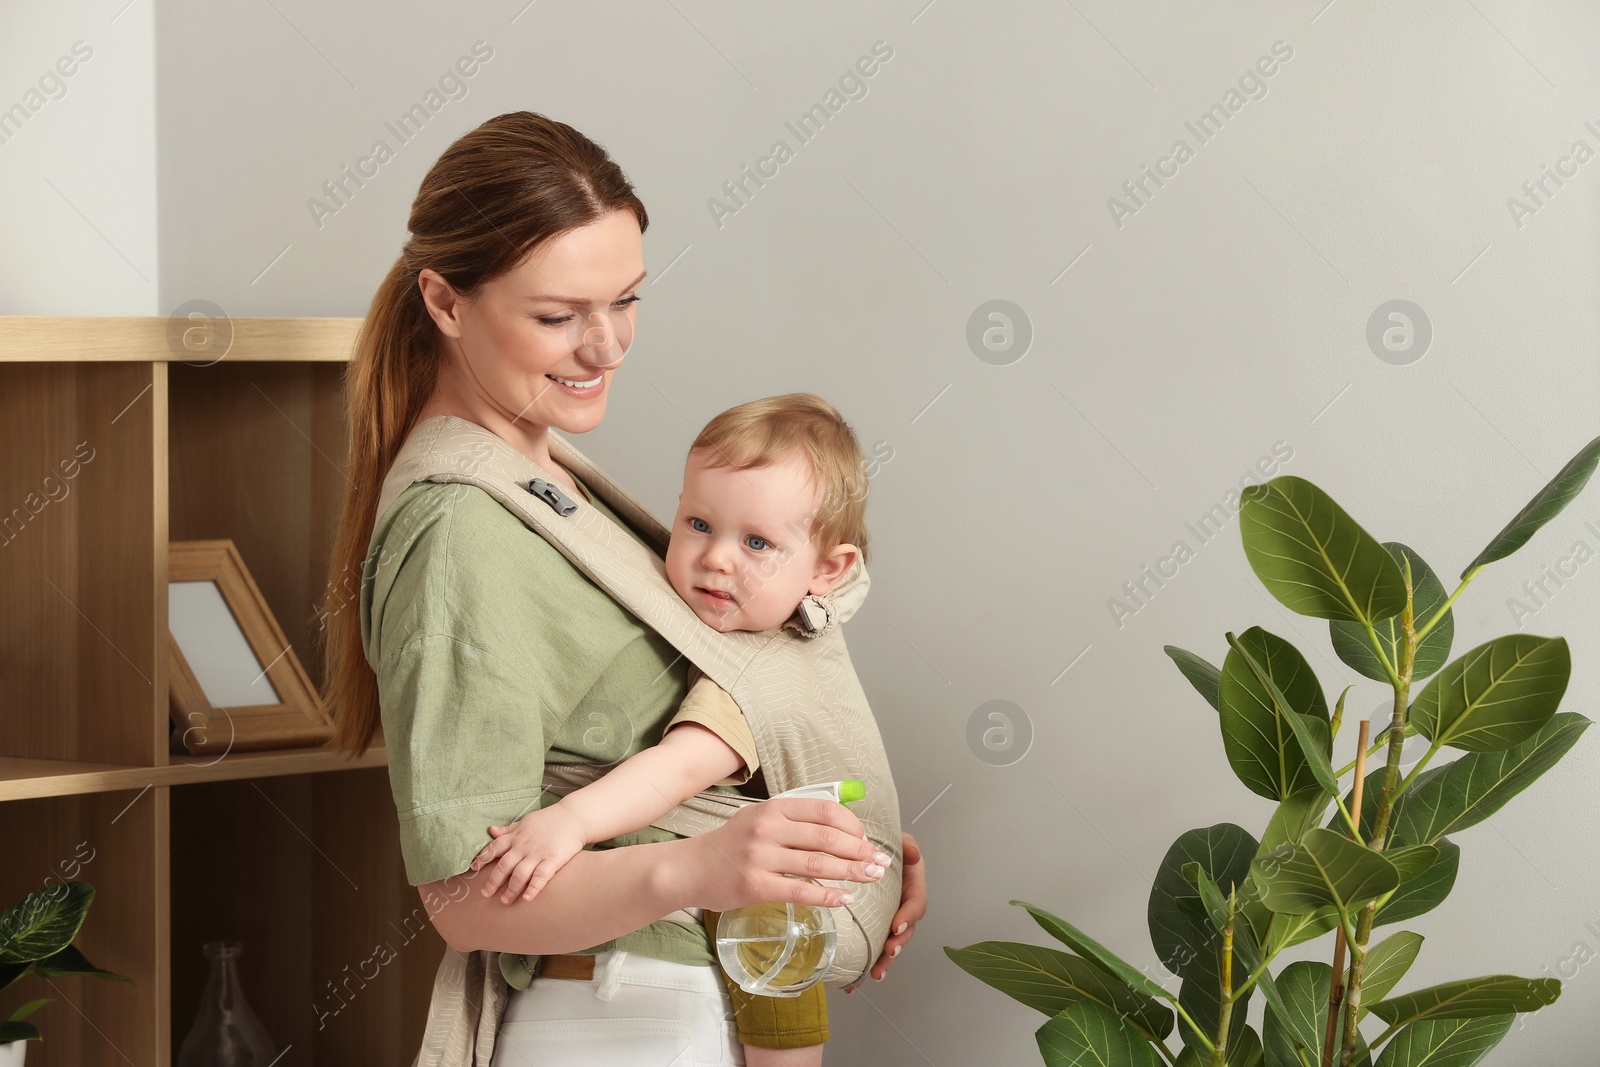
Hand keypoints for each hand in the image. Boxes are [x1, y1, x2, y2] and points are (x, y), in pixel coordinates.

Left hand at [468, 803, 587, 904]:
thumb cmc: (549, 819)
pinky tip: (527, 898)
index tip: (473, 869)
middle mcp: (523, 846)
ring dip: (511, 889)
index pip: (494, 848)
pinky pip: (540, 876)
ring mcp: (538, 854)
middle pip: (504, 866)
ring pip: (519, 874)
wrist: (574, 817)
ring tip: (505, 901)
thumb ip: (508, 829)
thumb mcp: (525, 821)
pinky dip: (533, 888)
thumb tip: (491, 830)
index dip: (483, 858)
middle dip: (493, 881)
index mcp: (516, 836)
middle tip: (485, 894)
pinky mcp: (552, 860)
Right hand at [683, 797, 890, 912]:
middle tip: (880, 863)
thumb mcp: (760, 818)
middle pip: (827, 838)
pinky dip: (827, 896)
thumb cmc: (730, 844)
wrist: (689, 867)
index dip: (853, 826)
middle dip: (860, 851)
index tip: (866, 840)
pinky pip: (800, 892)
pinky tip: (844, 899)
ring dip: (851, 872)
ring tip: (871, 878)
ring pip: (818, 864)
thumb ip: (795, 819)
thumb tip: (841, 829)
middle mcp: (768, 828)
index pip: (825, 811)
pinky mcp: (755, 886)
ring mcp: (760, 857)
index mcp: (774, 808)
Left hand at [844, 831, 924, 993]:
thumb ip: (907, 847)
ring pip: (889, 944)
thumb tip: (913, 854)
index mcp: (912, 886)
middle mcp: (902, 906)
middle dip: (897, 946)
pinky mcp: (871, 926)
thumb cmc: (885, 845)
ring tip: (873, 974)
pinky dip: (863, 965)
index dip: (909, 917)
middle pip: (905, 932)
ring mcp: (887, 918)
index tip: (897, 926)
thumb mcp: (899, 841)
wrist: (866, 849)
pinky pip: (870, 947)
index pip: (916, 904)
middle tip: (887, 955)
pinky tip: (852, 984)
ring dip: (883, 961)